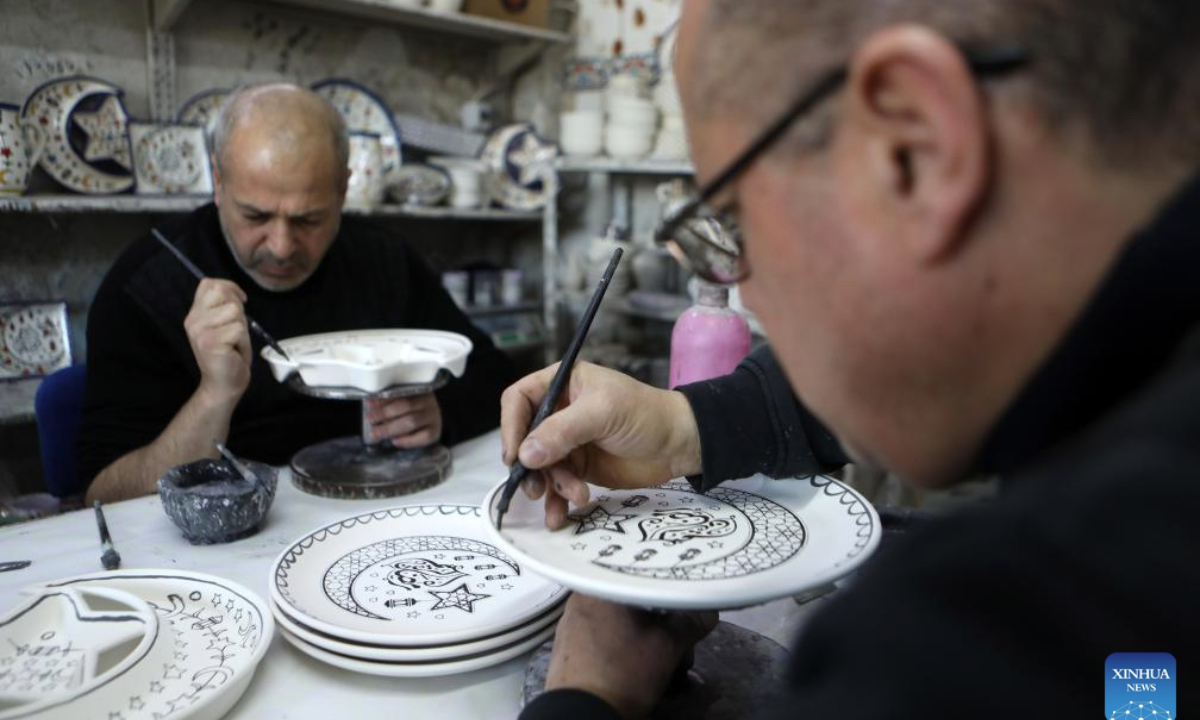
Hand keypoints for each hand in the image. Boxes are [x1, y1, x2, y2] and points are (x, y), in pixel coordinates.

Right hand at [184, 278, 250, 407]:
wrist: (223, 384)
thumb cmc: (228, 354)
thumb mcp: (223, 325)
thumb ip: (223, 307)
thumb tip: (234, 292)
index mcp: (194, 314)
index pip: (209, 284)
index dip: (230, 288)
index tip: (241, 301)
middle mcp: (193, 320)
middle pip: (222, 293)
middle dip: (238, 308)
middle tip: (235, 329)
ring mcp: (200, 331)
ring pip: (233, 311)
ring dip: (242, 327)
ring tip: (234, 341)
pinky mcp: (210, 342)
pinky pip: (238, 329)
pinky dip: (243, 340)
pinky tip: (235, 351)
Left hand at [365, 393, 441, 448]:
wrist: (431, 423)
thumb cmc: (412, 412)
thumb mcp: (402, 403)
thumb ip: (389, 403)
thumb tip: (370, 405)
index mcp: (418, 390)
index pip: (401, 392)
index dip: (384, 399)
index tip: (368, 404)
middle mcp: (428, 402)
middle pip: (406, 406)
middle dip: (384, 413)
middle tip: (369, 420)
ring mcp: (433, 417)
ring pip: (412, 421)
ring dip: (391, 428)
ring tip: (376, 434)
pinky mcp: (435, 432)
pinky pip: (422, 437)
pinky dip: (407, 440)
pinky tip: (395, 441)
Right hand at [500, 362, 701, 528]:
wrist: (680, 445)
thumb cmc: (646, 414)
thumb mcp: (603, 413)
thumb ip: (562, 431)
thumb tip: (525, 454)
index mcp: (561, 385)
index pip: (519, 399)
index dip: (511, 426)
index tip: (515, 454)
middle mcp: (559, 412)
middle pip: (524, 439)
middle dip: (529, 465)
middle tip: (537, 487)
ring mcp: (568, 442)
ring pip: (540, 467)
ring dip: (551, 486)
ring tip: (575, 496)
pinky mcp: (579, 468)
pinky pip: (556, 485)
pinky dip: (557, 501)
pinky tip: (561, 515)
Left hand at [546, 594, 716, 719]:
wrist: (581, 715)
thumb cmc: (624, 672)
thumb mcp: (667, 647)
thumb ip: (690, 623)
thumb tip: (709, 611)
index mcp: (601, 586)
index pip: (646, 580)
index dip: (673, 599)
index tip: (688, 615)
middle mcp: (582, 598)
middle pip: (637, 606)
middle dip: (666, 631)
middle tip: (683, 654)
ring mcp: (573, 623)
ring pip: (624, 625)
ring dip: (651, 644)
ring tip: (670, 672)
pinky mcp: (570, 647)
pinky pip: (608, 639)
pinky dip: (629, 651)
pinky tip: (645, 672)